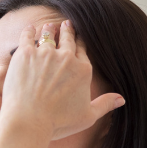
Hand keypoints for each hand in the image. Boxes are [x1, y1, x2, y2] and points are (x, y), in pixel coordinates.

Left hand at [0, 21, 124, 141]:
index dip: (79, 42)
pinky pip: (28, 37)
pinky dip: (29, 31)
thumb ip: (104, 105)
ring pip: (48, 35)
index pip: (82, 50)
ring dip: (49, 29)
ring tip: (49, 26)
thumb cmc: (58, 123)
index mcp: (83, 70)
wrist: (29, 121)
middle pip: (67, 39)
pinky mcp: (25, 54)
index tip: (78, 37)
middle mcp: (66, 58)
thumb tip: (121, 100)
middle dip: (67, 30)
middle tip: (66, 24)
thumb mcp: (87, 116)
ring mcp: (45, 54)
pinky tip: (29, 28)